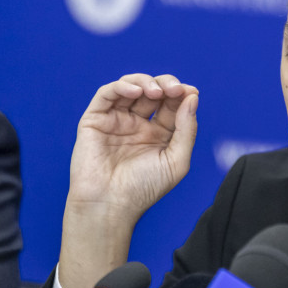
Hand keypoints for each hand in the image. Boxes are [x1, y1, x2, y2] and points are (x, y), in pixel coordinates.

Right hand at [59, 74, 197, 287]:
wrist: (110, 206)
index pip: (172, 104)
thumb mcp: (176, 160)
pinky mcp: (95, 120)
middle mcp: (138, 124)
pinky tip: (136, 91)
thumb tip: (192, 97)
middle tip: (175, 89)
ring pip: (131, 86)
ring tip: (157, 91)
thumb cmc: (144, 189)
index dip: (182, 94)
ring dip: (146, 82)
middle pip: (154, 91)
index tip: (191, 92)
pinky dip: (122, 86)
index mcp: (159, 134)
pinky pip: (107, 94)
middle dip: (167, 84)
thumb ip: (186, 129)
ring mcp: (117, 120)